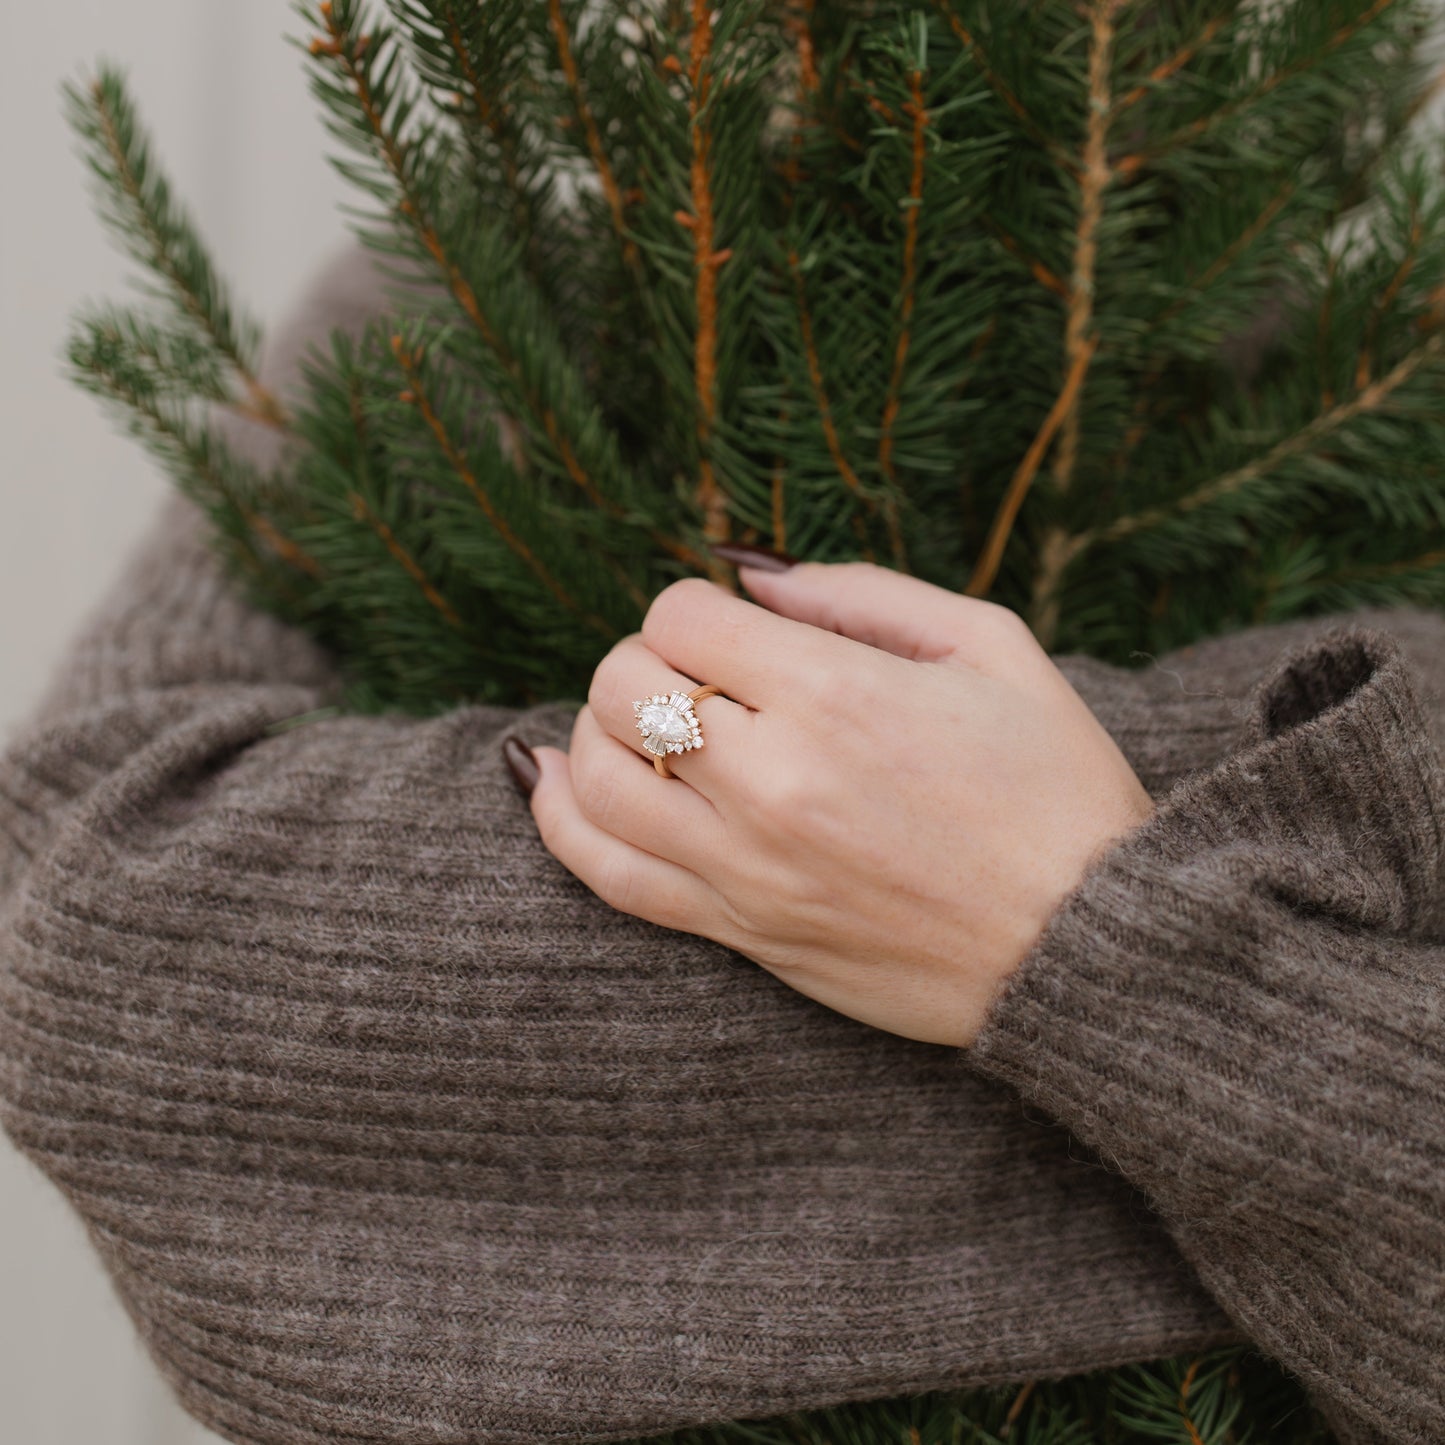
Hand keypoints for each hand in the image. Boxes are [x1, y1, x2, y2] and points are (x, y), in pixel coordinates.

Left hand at [516, 558, 1154, 1047]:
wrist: (1087, 951)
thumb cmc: (1057, 789)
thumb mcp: (992, 649)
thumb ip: (861, 593)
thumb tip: (748, 571)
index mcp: (840, 697)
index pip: (678, 617)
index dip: (692, 605)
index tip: (733, 627)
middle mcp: (776, 784)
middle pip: (621, 687)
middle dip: (646, 660)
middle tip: (700, 675)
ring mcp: (748, 868)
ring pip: (593, 779)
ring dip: (599, 731)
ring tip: (646, 725)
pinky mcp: (742, 932)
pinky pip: (607, 878)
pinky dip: (560, 821)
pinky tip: (551, 781)